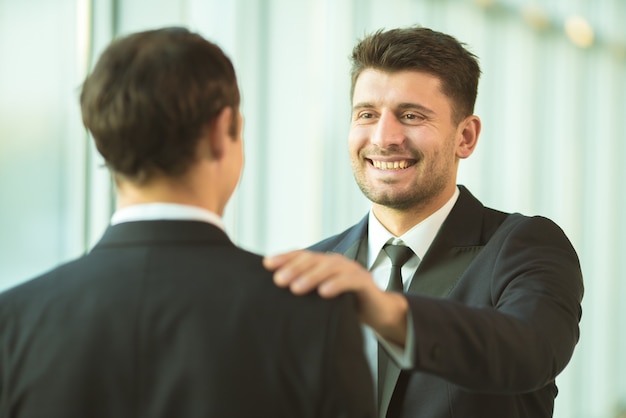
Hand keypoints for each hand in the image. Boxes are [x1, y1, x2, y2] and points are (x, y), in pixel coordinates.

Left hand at [263, 250, 408, 344]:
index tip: (266, 264)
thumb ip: (304, 290)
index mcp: (324, 263)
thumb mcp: (321, 295)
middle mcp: (337, 262)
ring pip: (330, 267)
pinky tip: (323, 292)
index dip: (285, 257)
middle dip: (294, 268)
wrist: (377, 311)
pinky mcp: (365, 283)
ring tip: (296, 288)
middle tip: (278, 280)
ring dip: (311, 276)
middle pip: (313, 260)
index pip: (302, 256)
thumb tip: (274, 292)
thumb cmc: (345, 303)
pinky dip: (336, 285)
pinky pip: (350, 281)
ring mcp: (352, 270)